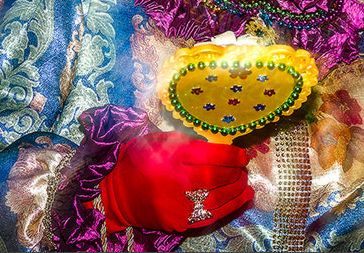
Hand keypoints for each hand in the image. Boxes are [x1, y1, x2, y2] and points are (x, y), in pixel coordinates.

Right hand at [99, 131, 251, 233]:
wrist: (118, 195)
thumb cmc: (140, 162)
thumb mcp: (158, 141)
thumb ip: (187, 143)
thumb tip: (218, 147)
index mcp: (170, 157)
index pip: (209, 156)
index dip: (231, 155)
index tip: (242, 154)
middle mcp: (176, 182)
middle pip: (216, 177)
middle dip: (235, 172)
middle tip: (243, 168)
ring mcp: (178, 205)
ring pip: (217, 198)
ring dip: (237, 190)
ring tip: (245, 183)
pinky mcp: (179, 222)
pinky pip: (211, 216)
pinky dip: (230, 207)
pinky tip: (241, 199)